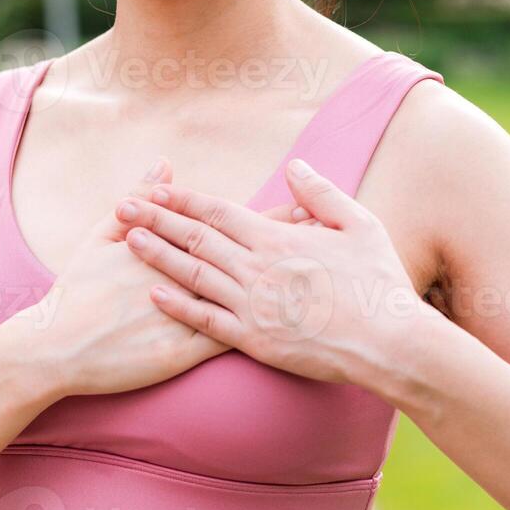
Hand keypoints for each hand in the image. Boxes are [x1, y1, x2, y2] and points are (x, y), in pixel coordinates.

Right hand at [7, 160, 306, 397]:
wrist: (55, 345)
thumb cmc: (75, 294)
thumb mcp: (100, 238)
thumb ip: (135, 198)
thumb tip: (162, 165)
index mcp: (170, 249)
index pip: (231, 228)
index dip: (271, 219)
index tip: (306, 208)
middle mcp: (183, 278)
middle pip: (248, 262)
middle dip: (291, 252)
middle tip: (332, 242)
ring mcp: (184, 317)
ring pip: (245, 301)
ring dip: (281, 294)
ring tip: (321, 286)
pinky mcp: (180, 353)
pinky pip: (226, 343)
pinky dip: (257, 337)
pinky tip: (288, 337)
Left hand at [113, 158, 433, 387]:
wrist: (388, 342)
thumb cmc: (378, 282)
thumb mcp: (360, 225)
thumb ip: (322, 194)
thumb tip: (295, 167)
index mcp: (278, 238)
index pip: (219, 212)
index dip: (184, 199)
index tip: (155, 188)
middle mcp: (257, 268)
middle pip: (195, 238)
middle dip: (155, 219)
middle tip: (121, 206)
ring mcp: (252, 305)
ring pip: (192, 274)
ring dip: (157, 255)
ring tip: (127, 240)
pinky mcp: (253, 339)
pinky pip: (205, 320)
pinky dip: (177, 305)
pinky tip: (153, 293)